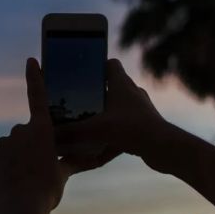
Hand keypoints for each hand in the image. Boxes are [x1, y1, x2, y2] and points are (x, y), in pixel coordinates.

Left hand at [0, 58, 104, 213]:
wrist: (21, 207)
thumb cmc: (47, 190)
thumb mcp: (63, 174)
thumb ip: (71, 160)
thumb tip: (95, 158)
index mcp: (42, 130)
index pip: (38, 97)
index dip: (35, 78)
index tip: (30, 61)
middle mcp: (21, 130)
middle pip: (24, 132)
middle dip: (28, 145)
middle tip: (34, 167)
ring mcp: (3, 141)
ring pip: (9, 143)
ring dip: (13, 154)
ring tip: (20, 176)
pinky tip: (3, 174)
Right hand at [55, 58, 170, 171]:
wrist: (165, 149)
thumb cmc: (132, 129)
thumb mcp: (96, 129)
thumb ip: (71, 131)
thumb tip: (50, 134)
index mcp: (121, 84)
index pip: (111, 64)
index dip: (97, 65)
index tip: (82, 74)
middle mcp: (132, 93)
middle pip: (112, 87)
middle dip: (96, 94)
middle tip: (78, 102)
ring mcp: (140, 110)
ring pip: (118, 108)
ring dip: (105, 115)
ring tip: (88, 124)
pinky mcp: (145, 126)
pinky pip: (125, 127)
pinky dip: (113, 134)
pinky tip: (101, 149)